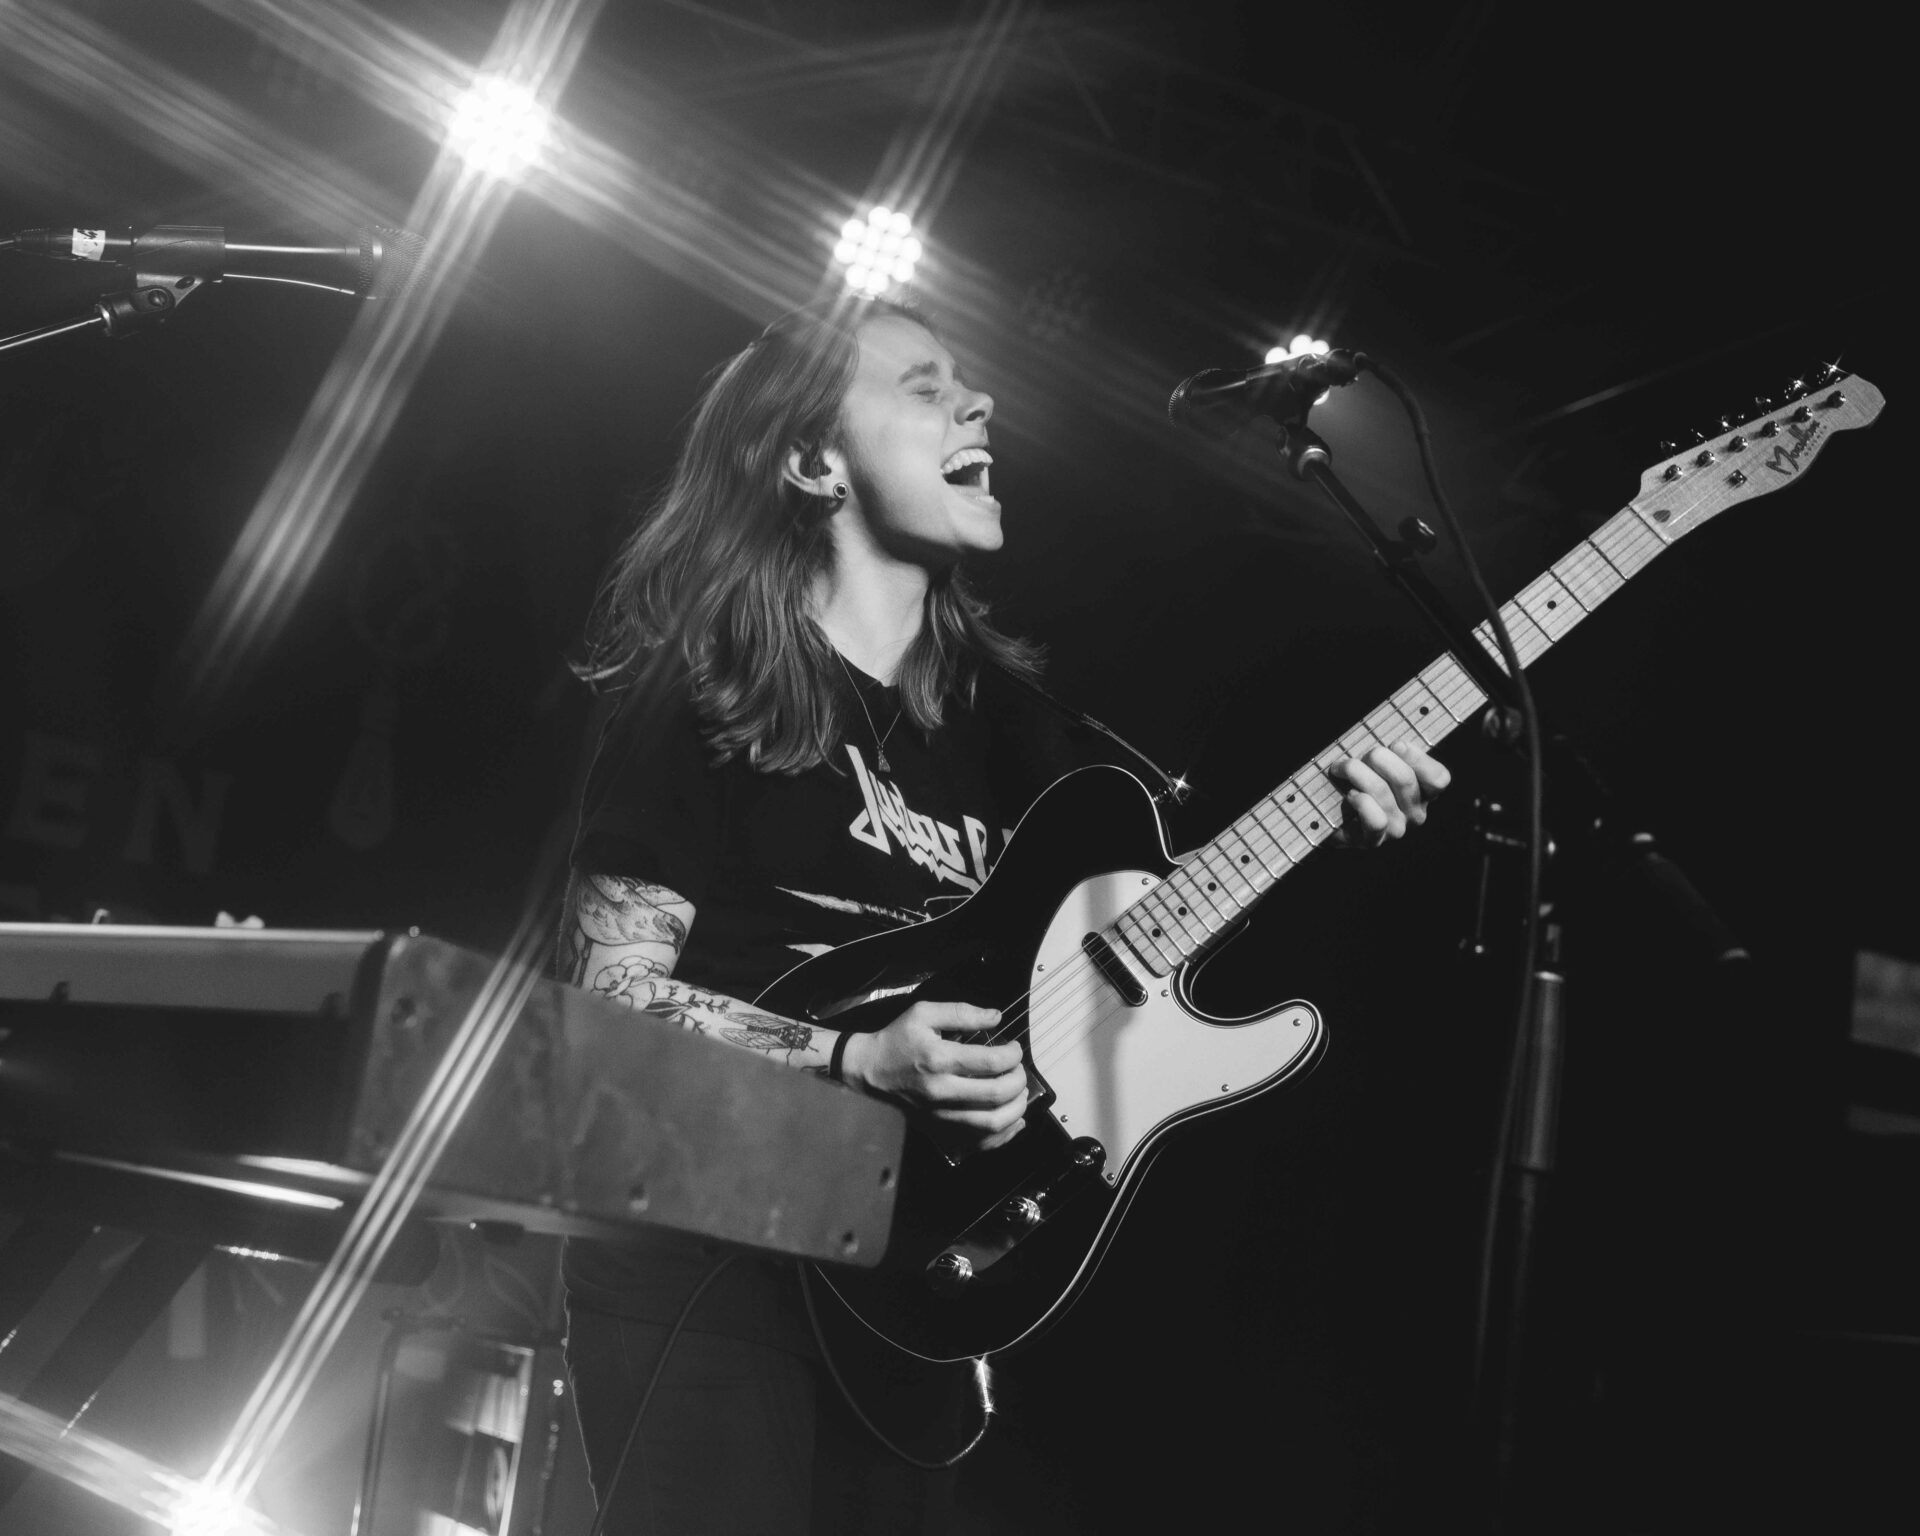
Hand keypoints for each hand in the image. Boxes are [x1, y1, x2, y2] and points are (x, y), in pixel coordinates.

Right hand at [841, 1001, 1027, 1150]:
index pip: (990, 1061)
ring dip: (1016, 1108)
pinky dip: (1003, 1134)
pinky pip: (980, 1142)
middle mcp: (941, 1091)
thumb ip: (962, 1012)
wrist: (870, 1071)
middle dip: (1018, 1080)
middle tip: (1019, 1070)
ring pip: (992, 1123)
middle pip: (996, 1094)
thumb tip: (997, 1017)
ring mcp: (941, 1115)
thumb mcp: (924, 1013)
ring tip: (1020, 1093)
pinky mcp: (940, 1129)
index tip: (1015, 1049)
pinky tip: (1012, 1119)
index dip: (1013, 1055)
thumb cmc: (897, 1040)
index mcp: (938, 1059)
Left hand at [1328, 740, 1450, 848]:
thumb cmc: (1359, 781)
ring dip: (1356, 772)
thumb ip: (1395, 753)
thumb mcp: (1382, 763)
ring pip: (1382, 792)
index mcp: (1425, 794)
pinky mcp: (1373, 840)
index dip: (1417, 757)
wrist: (1334, 816)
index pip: (1439, 778)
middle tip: (1358, 757)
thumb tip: (1398, 746)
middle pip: (1405, 779)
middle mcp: (1416, 814)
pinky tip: (1351, 795)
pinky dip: (1361, 802)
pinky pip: (1375, 819)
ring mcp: (1397, 829)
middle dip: (1377, 758)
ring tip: (1341, 768)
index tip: (1395, 745)